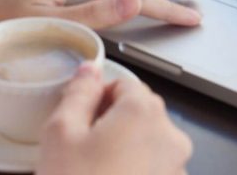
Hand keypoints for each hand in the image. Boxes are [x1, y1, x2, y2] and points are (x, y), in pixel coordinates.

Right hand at [37, 63, 191, 174]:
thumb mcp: (60, 134)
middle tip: (79, 151)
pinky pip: (151, 170)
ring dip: (122, 151)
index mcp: (144, 111)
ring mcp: (176, 168)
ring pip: (146, 144)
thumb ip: (77, 93)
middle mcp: (170, 136)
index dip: (96, 98)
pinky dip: (132, 173)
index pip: (123, 83)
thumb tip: (89, 70)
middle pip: (138, 113)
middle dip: (109, 125)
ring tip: (91, 173)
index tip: (78, 120)